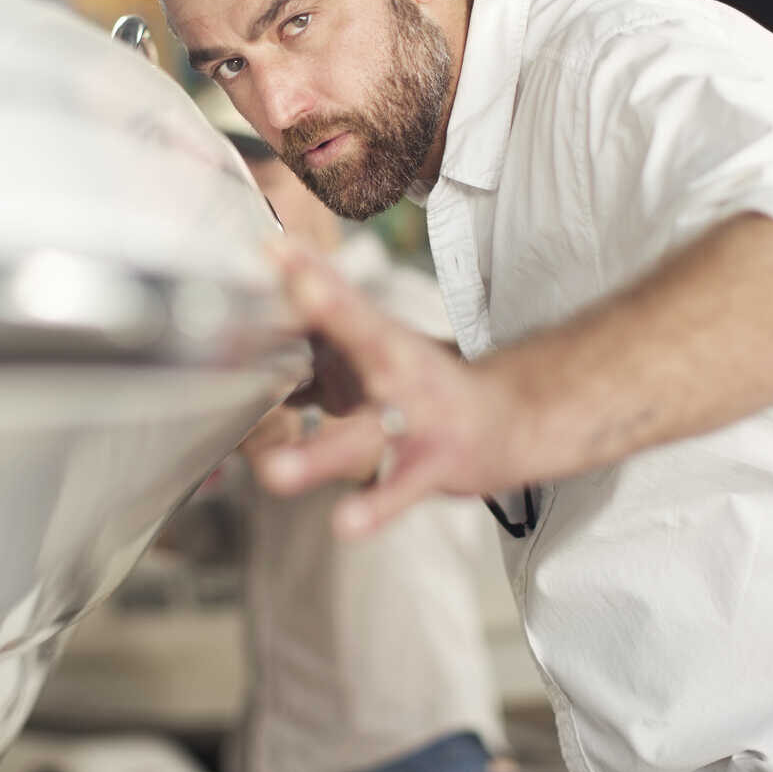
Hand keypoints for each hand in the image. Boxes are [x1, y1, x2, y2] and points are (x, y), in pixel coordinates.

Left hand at [256, 239, 519, 537]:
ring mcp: (419, 419)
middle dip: (333, 313)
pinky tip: (346, 523)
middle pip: (367, 335)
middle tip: (301, 289)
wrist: (515, 421)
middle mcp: (400, 370)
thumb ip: (320, 330)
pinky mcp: (432, 465)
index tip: (272, 247)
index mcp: (382, 338)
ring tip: (274, 471)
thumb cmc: (430, 385)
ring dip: (320, 453)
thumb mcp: (377, 347)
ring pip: (367, 433)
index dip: (307, 270)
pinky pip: (400, 489)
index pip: (341, 295)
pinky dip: (375, 506)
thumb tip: (257, 309)